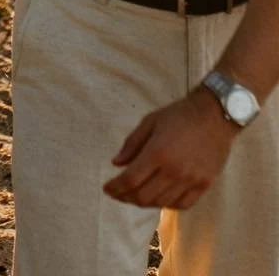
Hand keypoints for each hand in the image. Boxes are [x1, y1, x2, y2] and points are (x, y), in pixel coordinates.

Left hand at [103, 88, 237, 209]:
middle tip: (117, 193)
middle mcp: (174, 171)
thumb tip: (116, 163)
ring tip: (134, 195)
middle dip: (125, 197)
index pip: (131, 179)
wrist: (215, 115)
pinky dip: (166, 204)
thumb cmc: (179, 115)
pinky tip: (158, 198)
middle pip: (144, 196)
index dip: (116, 188)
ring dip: (144, 202)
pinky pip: (182, 205)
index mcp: (158, 152)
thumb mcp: (150, 122)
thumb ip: (132, 144)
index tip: (106, 189)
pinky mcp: (204, 185)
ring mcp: (191, 181)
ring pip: (161, 203)